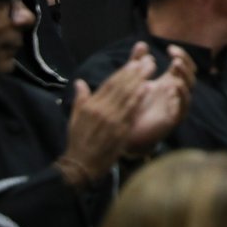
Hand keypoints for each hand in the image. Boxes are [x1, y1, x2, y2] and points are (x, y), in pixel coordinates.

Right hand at [59, 47, 156, 186]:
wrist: (81, 165)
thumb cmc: (78, 142)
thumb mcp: (75, 119)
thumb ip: (80, 99)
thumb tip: (79, 81)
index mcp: (90, 106)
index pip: (109, 84)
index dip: (123, 72)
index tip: (135, 62)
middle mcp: (100, 109)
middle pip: (120, 86)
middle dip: (135, 71)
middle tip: (148, 60)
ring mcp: (110, 119)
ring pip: (126, 95)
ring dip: (140, 79)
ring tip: (151, 68)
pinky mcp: (119, 129)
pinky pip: (131, 110)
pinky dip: (139, 97)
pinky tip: (148, 87)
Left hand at [126, 43, 195, 151]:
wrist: (125, 132)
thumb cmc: (132, 106)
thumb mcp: (133, 80)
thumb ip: (137, 63)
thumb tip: (141, 43)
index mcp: (169, 81)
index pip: (183, 65)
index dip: (181, 55)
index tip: (170, 48)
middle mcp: (176, 91)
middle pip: (190, 73)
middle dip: (185, 63)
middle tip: (174, 57)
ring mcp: (177, 104)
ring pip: (189, 87)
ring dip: (184, 75)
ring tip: (175, 66)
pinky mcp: (174, 118)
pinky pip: (184, 105)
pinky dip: (182, 95)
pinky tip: (174, 86)